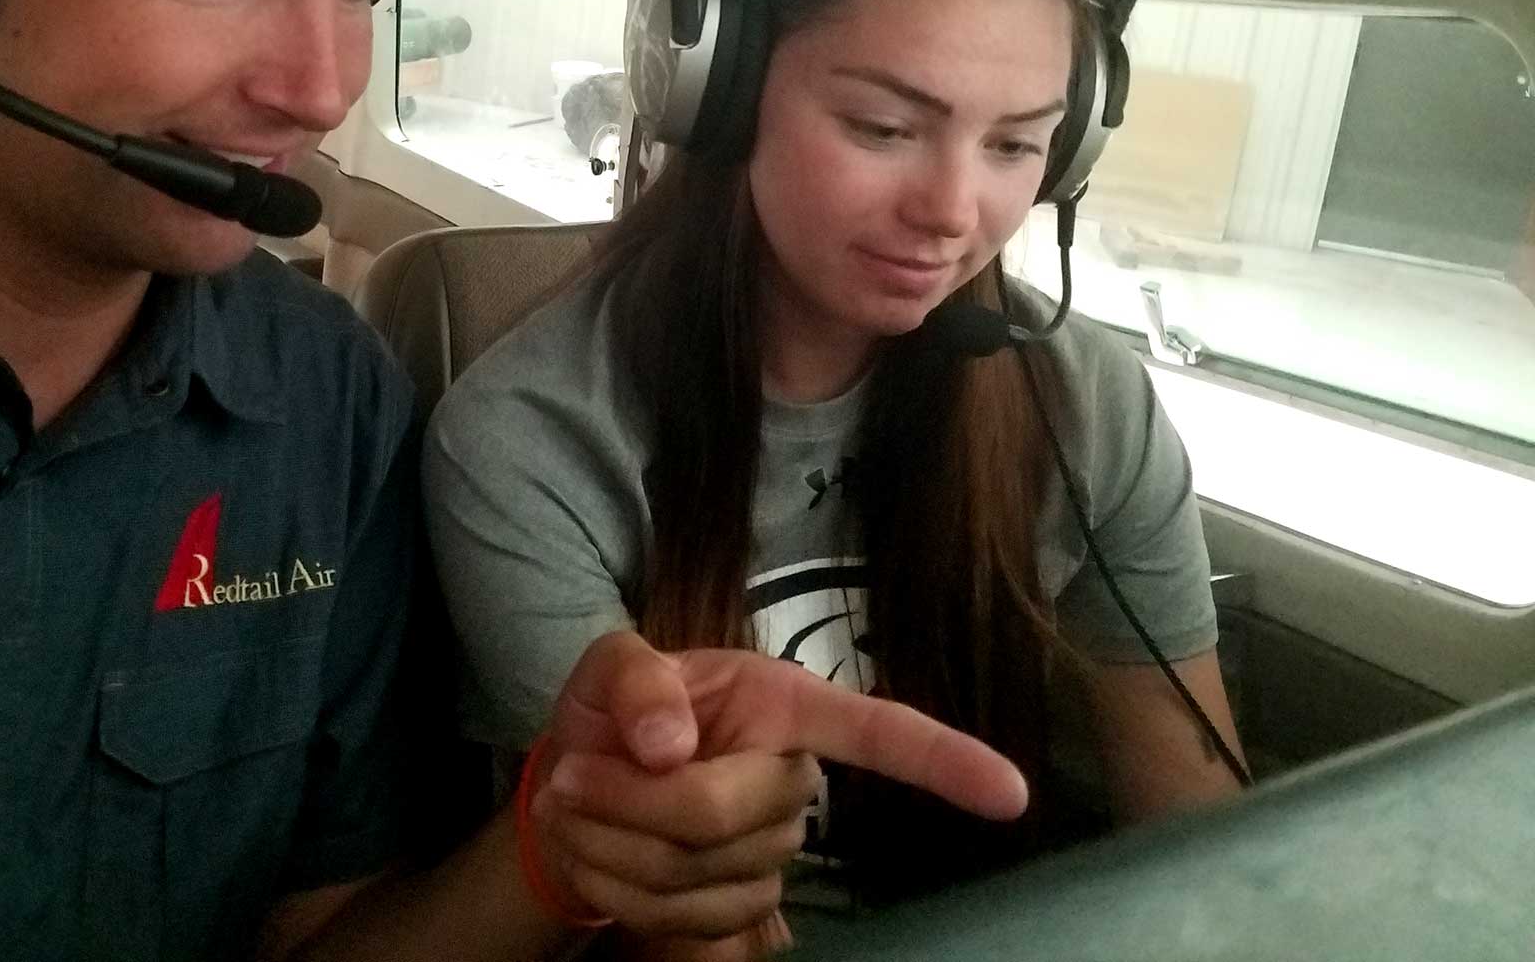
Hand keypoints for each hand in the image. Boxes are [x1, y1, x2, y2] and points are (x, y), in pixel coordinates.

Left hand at [525, 632, 1027, 940]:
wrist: (579, 783)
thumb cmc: (614, 712)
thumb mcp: (611, 665)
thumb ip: (635, 681)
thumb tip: (670, 741)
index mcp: (784, 705)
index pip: (879, 732)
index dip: (944, 761)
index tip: (1011, 792)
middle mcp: (794, 780)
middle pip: (723, 815)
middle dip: (630, 801)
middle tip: (571, 774)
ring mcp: (772, 853)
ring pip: (690, 872)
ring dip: (609, 843)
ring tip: (577, 802)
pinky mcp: (740, 909)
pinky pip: (675, 916)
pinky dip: (613, 884)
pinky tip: (597, 849)